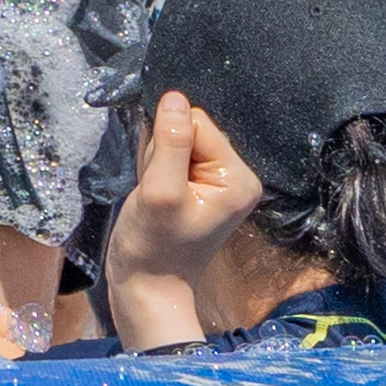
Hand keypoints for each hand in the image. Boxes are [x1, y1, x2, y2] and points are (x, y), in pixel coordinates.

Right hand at [103, 90, 263, 350]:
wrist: (146, 289)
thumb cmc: (154, 247)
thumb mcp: (160, 193)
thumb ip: (169, 143)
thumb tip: (174, 96)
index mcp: (238, 177)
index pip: (198, 123)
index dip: (168, 144)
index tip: (162, 180)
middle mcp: (235, 175)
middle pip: (188, 129)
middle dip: (161, 153)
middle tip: (156, 192)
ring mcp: (216, 181)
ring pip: (175, 140)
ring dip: (155, 163)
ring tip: (154, 197)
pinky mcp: (196, 186)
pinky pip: (171, 155)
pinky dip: (155, 170)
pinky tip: (154, 195)